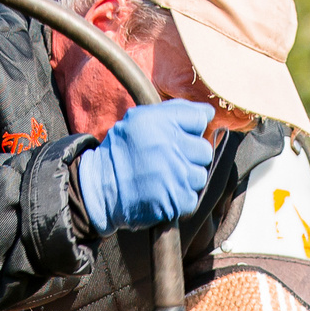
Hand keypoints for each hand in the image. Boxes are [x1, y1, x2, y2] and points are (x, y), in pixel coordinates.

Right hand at [74, 99, 214, 233]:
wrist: (101, 189)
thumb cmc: (122, 152)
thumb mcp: (139, 119)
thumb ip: (174, 110)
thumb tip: (208, 112)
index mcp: (162, 122)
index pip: (200, 119)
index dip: (192, 128)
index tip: (179, 136)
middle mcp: (171, 146)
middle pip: (204, 149)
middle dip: (190, 155)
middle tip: (170, 160)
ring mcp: (176, 175)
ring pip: (200, 175)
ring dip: (186, 178)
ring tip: (165, 178)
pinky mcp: (176, 200)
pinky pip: (192, 197)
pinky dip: (180, 197)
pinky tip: (163, 192)